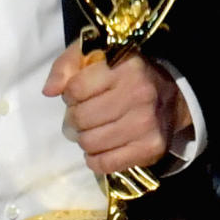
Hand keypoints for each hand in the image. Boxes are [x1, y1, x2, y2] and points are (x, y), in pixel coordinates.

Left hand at [43, 42, 191, 177]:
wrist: (170, 97)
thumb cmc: (123, 74)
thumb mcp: (93, 56)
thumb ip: (65, 66)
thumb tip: (49, 91)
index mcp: (125, 67)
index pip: (75, 89)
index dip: (69, 94)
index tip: (78, 94)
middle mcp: (139, 94)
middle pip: (81, 119)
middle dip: (75, 118)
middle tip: (84, 114)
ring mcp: (147, 124)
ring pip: (90, 143)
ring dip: (84, 139)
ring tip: (92, 129)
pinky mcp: (151, 149)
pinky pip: (105, 164)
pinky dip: (94, 159)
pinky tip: (99, 148)